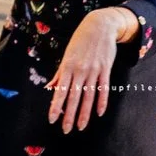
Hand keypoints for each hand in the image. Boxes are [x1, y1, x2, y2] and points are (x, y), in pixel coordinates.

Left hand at [49, 7, 138, 133]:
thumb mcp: (67, 56)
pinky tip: (99, 113)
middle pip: (74, 97)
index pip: (60, 91)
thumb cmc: (80, 41)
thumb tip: (50, 88)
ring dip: (84, 113)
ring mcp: (94, 70)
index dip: (56, 106)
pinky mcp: (105, 69)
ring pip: (88, 96)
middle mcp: (80, 70)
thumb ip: (59, 74)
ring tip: (80, 126)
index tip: (51, 119)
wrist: (99, 26)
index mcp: (67, 67)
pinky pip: (104, 89)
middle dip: (69, 115)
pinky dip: (102, 102)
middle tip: (66, 129)